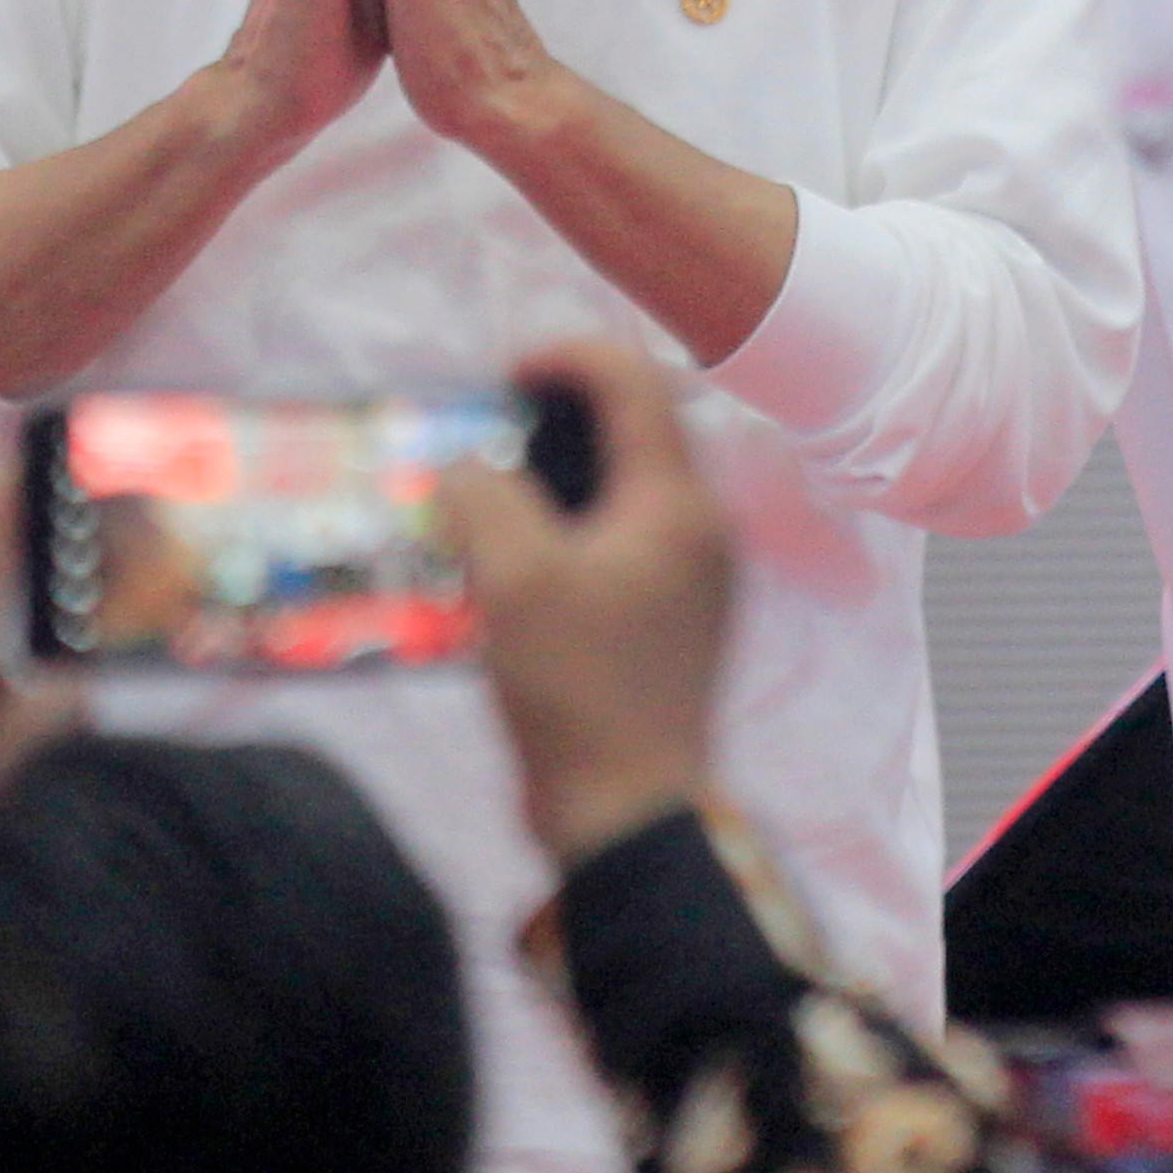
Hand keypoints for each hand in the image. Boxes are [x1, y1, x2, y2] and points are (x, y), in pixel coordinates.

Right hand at [441, 339, 734, 867]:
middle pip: (637, 427)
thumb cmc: (577, 689)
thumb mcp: (514, 578)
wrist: (629, 815)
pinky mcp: (675, 619)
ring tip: (491, 492)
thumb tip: (470, 465)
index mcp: (677, 503)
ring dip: (561, 472)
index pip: (635, 381)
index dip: (565, 357)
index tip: (501, 377)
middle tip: (489, 431)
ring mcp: (696, 576)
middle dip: (558, 415)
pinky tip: (515, 560)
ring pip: (627, 486)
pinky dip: (572, 524)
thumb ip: (486, 495)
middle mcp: (702, 527)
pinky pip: (624, 538)